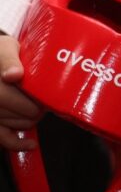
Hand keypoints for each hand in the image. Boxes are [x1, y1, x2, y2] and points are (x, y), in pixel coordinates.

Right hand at [0, 34, 41, 149]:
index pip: (6, 95)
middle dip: (34, 108)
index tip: (44, 95)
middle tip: (45, 101)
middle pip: (14, 110)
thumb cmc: (1, 53)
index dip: (29, 98)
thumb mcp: (5, 48)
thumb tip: (14, 75)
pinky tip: (30, 143)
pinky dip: (16, 143)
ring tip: (36, 109)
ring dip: (28, 120)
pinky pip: (1, 137)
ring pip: (11, 123)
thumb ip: (9, 60)